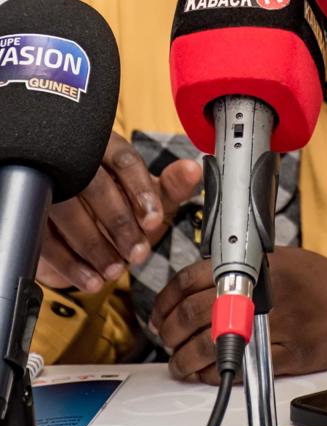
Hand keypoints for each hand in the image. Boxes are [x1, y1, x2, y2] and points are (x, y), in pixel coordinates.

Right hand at [37, 131, 202, 292]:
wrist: (84, 234)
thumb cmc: (122, 206)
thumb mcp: (151, 198)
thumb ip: (173, 186)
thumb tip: (194, 169)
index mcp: (107, 147)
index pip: (125, 161)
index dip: (141, 192)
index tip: (154, 221)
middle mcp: (76, 159)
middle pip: (95, 186)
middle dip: (119, 224)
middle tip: (138, 252)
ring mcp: (49, 184)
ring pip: (67, 211)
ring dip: (95, 246)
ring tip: (116, 269)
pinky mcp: (32, 213)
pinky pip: (46, 238)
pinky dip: (71, 264)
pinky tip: (93, 278)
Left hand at [151, 247, 326, 384]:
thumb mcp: (286, 259)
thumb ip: (248, 268)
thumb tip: (206, 280)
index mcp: (262, 263)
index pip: (196, 276)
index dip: (169, 297)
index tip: (161, 311)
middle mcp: (266, 291)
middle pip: (198, 312)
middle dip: (172, 330)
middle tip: (166, 338)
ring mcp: (278, 324)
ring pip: (215, 344)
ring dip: (188, 358)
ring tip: (181, 362)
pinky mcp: (290, 354)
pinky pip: (244, 367)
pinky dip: (219, 373)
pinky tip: (210, 373)